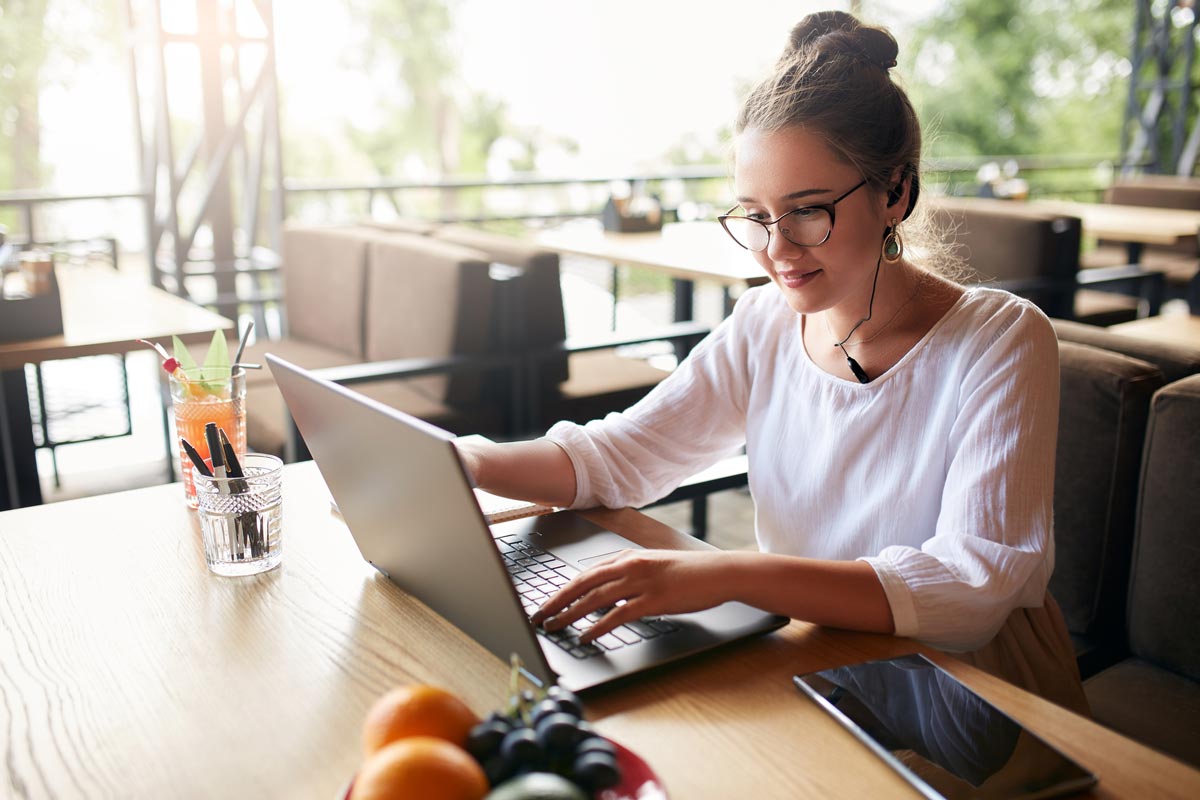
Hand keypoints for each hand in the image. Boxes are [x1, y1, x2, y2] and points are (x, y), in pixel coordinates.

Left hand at [531, 549, 734, 642]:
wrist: (717, 573)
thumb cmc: (688, 572)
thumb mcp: (653, 567)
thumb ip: (628, 577)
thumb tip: (606, 596)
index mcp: (627, 557)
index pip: (586, 574)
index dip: (563, 590)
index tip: (547, 602)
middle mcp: (629, 566)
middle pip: (583, 584)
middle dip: (557, 601)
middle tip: (539, 616)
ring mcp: (641, 582)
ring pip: (595, 599)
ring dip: (570, 614)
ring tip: (554, 627)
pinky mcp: (653, 599)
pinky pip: (618, 615)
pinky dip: (598, 626)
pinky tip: (586, 636)